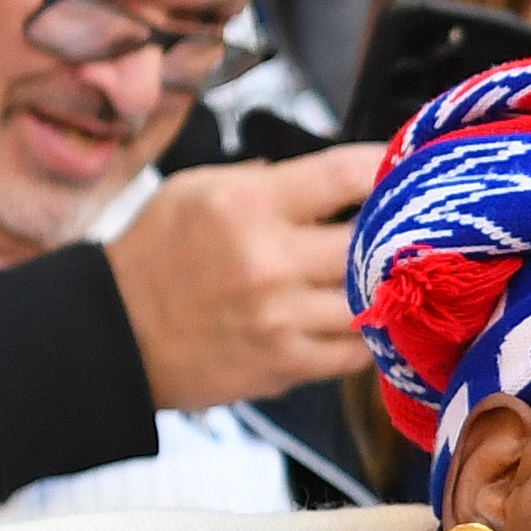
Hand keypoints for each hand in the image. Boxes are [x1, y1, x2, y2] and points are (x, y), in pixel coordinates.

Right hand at [103, 144, 382, 410]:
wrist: (114, 336)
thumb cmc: (156, 253)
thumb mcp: (193, 189)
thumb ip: (262, 177)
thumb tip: (328, 174)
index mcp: (247, 204)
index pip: (346, 174)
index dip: (390, 165)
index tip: (410, 168)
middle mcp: (269, 260)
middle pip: (374, 241)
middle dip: (400, 232)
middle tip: (415, 228)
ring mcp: (280, 318)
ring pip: (374, 301)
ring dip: (389, 289)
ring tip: (396, 276)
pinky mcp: (284, 364)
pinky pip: (356, 352)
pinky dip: (369, 335)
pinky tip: (365, 320)